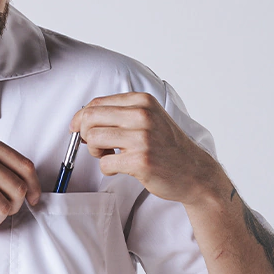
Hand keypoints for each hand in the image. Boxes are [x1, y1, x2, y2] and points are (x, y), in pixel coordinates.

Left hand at [69, 92, 219, 204]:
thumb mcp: (149, 118)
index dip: (81, 118)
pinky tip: (120, 167)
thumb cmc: (167, 147)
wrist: (194, 171)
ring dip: (95, 151)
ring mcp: (142, 138)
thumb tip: (83, 119)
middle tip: (96, 145)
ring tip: (109, 155)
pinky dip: (107, 168)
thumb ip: (120, 114)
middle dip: (85, 134)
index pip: (96, 103)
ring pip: (94, 138)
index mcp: (142, 101)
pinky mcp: (140, 160)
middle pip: (90, 118)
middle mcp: (143, 115)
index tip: (80, 130)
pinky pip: (105, 163)